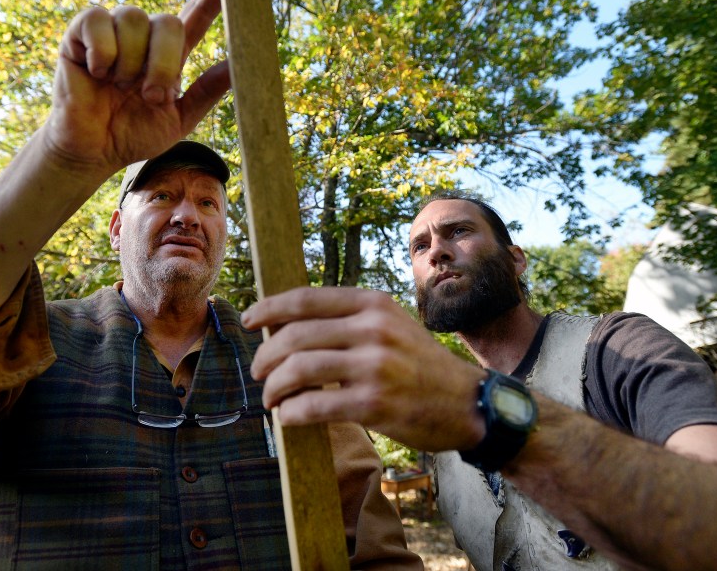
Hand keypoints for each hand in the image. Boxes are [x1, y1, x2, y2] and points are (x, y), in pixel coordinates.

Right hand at [44, 0, 230, 177]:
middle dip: (163, 62)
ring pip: (133, 18)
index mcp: (168, 54)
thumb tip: (241, 66)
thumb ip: (207, 91)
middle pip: (168, 21)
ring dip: (131, 62)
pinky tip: (97, 72)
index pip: (195, 15)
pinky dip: (102, 50)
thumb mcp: (179, 118)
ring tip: (118, 87)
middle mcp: (142, 37)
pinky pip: (97, 19)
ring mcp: (110, 33)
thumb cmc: (133, 135)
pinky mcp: (78, 35)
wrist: (93, 153)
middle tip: (151, 96)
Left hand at [244, 287, 485, 451]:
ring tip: (271, 396)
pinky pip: (314, 406)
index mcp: (373, 304)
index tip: (249, 321)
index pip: (305, 299)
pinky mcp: (374, 404)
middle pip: (295, 336)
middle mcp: (373, 329)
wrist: (467, 402)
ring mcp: (375, 366)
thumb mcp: (390, 325)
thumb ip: (347, 320)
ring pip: (298, 370)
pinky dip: (292, 413)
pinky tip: (289, 416)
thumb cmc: (419, 364)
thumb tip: (284, 325)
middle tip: (258, 371)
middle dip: (266, 356)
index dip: (269, 309)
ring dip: (274, 386)